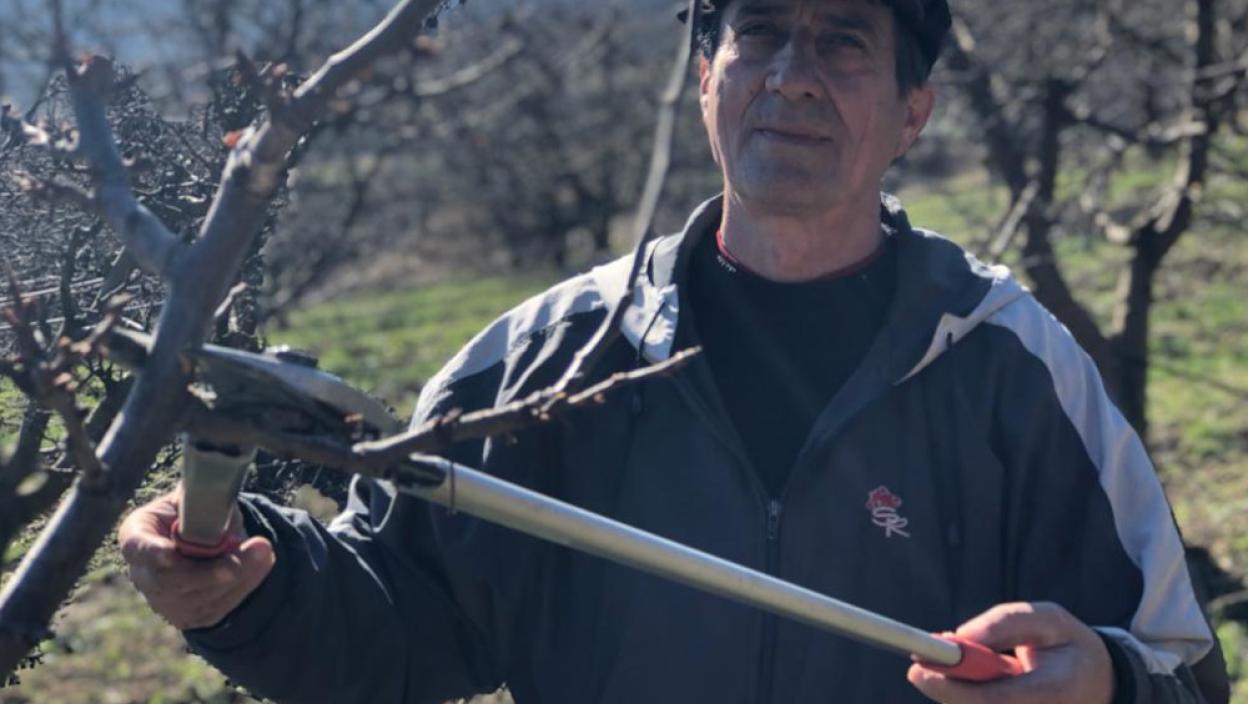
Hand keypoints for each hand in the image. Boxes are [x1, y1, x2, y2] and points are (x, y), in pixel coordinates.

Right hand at [118, 489, 274, 629]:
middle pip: (171, 580)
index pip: (136, 547)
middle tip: (241, 557)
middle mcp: (143, 572)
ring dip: (237, 575)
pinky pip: (218, 606)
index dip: (152, 553)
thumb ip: (201, 493)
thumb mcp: (194, 496)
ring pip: (199, 597)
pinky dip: (245, 584)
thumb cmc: (195, 512)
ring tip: (263, 551)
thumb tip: (218, 479)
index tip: (172, 555)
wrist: (206, 539)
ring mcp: (162, 598)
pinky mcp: (188, 614)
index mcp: (137, 534)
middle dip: (209, 571)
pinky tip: (262, 562)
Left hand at [908, 601, 1113, 703]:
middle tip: (920, 668)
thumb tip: (958, 636)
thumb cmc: (1071, 646)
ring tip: (950, 666)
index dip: (951, 686)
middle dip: (944, 690)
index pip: (993, 699)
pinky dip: (965, 696)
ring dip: (954, 692)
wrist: (1101, 684)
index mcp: (1055, 691)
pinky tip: (966, 679)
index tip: (918, 668)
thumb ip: (1005, 623)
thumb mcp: (1049, 619)